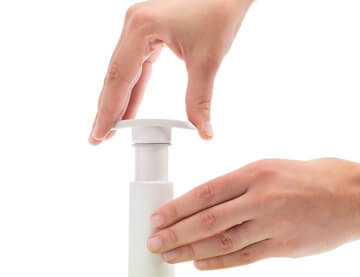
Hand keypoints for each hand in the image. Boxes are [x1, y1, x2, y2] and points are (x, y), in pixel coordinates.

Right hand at [89, 0, 253, 143]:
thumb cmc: (218, 12)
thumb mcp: (208, 61)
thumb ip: (200, 101)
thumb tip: (204, 132)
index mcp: (141, 29)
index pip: (120, 79)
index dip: (109, 111)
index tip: (100, 134)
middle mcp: (133, 25)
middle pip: (115, 75)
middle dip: (108, 109)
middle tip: (98, 138)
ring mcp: (139, 26)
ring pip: (124, 71)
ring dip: (119, 100)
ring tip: (112, 127)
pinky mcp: (149, 29)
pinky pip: (137, 64)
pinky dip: (134, 87)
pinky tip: (130, 107)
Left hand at [147, 158, 359, 269]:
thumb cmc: (324, 177)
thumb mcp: (280, 166)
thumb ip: (248, 184)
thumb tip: (215, 201)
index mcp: (258, 172)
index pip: (206, 192)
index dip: (177, 208)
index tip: (157, 218)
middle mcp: (262, 199)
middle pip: (208, 221)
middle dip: (176, 234)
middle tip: (153, 244)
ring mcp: (274, 226)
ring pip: (223, 243)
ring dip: (192, 252)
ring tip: (170, 258)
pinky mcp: (285, 247)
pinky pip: (246, 258)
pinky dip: (221, 263)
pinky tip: (202, 266)